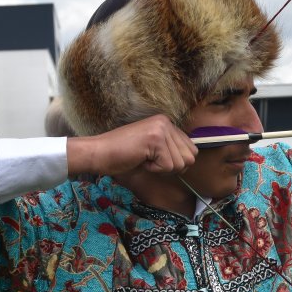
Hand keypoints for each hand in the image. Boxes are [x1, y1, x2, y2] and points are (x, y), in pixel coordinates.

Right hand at [66, 115, 197, 176]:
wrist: (99, 153)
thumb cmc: (122, 154)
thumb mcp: (153, 148)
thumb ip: (172, 149)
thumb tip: (192, 159)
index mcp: (166, 122)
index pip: (191, 149)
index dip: (175, 161)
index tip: (155, 158)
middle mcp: (166, 122)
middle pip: (190, 157)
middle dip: (171, 166)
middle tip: (149, 159)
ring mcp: (161, 129)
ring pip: (180, 163)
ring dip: (161, 168)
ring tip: (143, 157)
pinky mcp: (156, 139)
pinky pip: (168, 166)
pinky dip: (154, 169)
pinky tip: (140, 159)